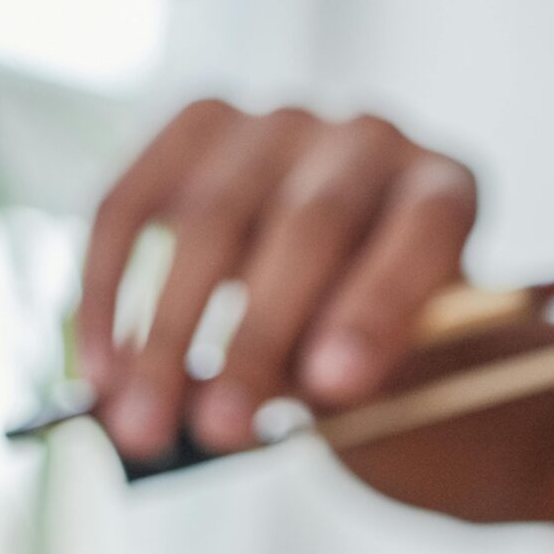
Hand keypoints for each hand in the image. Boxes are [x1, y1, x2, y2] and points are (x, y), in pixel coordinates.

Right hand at [79, 99, 478, 456]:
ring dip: (167, 335)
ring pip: (209, 220)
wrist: (340, 280)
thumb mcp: (403, 365)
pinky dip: (109, 293)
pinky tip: (105, 374)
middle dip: (259, 340)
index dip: (378, 306)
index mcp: (448, 189)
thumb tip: (249, 405)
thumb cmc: (380, 335)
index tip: (332, 387)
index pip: (426, 231)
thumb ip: (354, 378)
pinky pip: (132, 206)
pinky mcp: (196, 127)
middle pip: (312, 227)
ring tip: (140, 425)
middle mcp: (370, 139)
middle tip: (220, 428)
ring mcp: (280, 124)